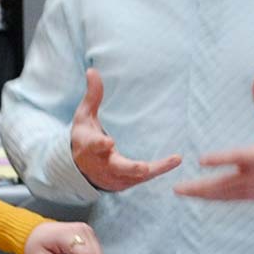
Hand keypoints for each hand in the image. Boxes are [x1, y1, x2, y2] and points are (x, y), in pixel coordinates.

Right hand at [69, 69, 180, 192]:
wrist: (79, 168)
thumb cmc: (84, 137)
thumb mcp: (84, 116)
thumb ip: (92, 95)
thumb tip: (93, 70)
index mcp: (89, 146)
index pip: (94, 146)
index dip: (100, 145)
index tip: (108, 142)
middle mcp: (102, 164)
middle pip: (117, 167)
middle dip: (130, 168)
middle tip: (142, 168)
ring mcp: (114, 177)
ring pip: (134, 176)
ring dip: (154, 169)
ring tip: (173, 160)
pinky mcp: (125, 183)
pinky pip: (143, 178)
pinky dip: (159, 170)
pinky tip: (174, 160)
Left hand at [174, 76, 253, 200]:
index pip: (238, 158)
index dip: (220, 159)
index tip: (201, 159)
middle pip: (224, 184)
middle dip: (200, 187)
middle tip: (177, 187)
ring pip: (223, 195)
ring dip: (201, 195)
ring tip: (179, 191)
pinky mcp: (253, 197)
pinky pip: (228, 200)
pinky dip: (211, 199)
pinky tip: (195, 196)